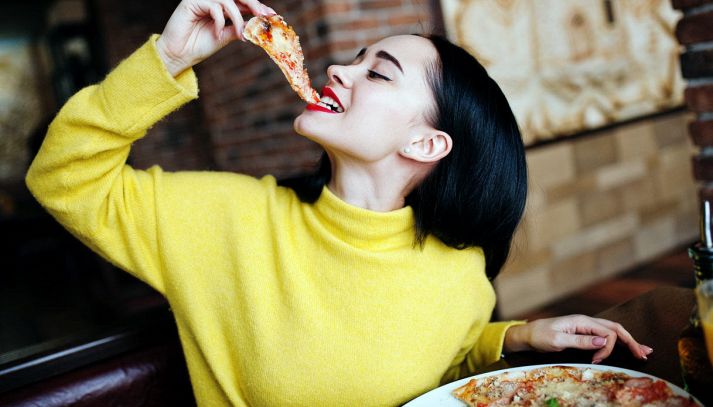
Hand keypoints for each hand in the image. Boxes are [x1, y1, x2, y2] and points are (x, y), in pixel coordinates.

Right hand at [156, 0, 275, 75]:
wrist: (179, 55)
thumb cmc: (199, 46)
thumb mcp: (225, 37)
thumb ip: (238, 28)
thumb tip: (256, 25)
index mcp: (222, 7)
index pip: (243, 2)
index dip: (258, 6)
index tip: (272, 15)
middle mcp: (213, 0)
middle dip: (253, 4)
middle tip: (263, 15)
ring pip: (227, 0)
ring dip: (237, 17)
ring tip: (240, 34)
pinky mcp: (191, 2)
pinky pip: (214, 6)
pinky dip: (220, 21)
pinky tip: (218, 35)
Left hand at [503, 315, 653, 363]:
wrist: (528, 334)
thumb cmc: (540, 336)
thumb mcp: (558, 339)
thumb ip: (581, 341)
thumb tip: (604, 341)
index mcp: (582, 321)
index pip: (607, 332)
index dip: (608, 348)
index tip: (597, 361)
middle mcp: (586, 322)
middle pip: (615, 329)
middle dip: (631, 341)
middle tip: (644, 355)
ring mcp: (586, 327)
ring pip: (613, 331)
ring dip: (628, 341)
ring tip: (643, 351)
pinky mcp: (583, 333)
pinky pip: (605, 335)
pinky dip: (618, 341)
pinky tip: (626, 346)